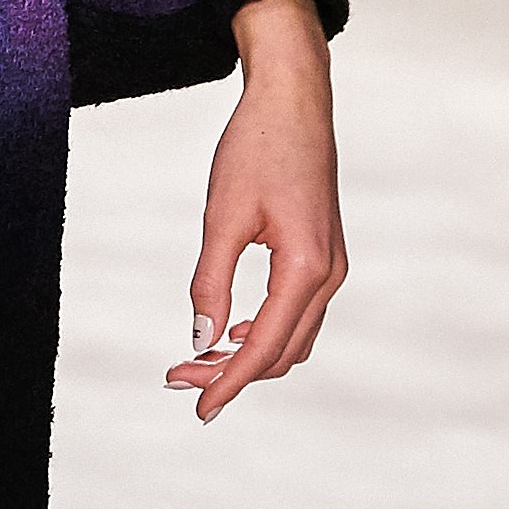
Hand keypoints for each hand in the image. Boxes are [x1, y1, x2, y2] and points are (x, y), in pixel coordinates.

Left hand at [166, 0, 346, 424]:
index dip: (228, 383)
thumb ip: (210, 281)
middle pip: (280, 352)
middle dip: (231, 373)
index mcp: (306, 267)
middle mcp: (328, 274)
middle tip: (177, 380)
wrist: (293, 99)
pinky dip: (264, 333)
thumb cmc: (257, 147)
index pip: (264, 347)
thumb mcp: (223, 216)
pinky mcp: (323, 256)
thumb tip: (200, 340)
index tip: (196, 409)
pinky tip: (230, 330)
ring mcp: (331, 266)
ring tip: (197, 361)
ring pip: (292, 338)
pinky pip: (297, 314)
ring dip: (247, 356)